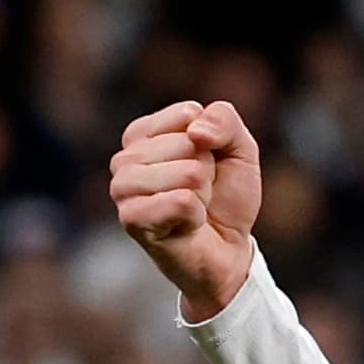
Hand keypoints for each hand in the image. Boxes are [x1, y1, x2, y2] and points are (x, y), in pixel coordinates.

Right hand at [110, 100, 261, 320]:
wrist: (228, 250)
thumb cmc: (226, 197)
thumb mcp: (240, 149)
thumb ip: (226, 121)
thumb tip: (195, 131)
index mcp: (145, 133)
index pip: (189, 114)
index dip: (214, 142)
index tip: (210, 164)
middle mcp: (125, 158)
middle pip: (189, 144)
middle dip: (209, 171)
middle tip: (201, 193)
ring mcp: (123, 189)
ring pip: (187, 173)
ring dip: (203, 193)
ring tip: (194, 206)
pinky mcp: (131, 218)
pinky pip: (182, 202)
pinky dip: (197, 214)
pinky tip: (187, 224)